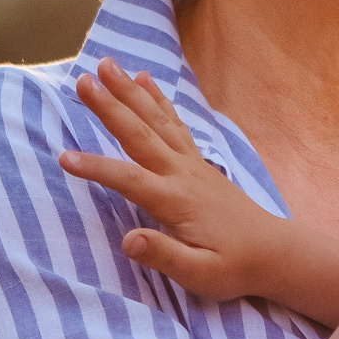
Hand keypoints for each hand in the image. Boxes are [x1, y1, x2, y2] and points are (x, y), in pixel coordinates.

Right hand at [59, 58, 275, 299]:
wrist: (273, 253)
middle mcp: (182, 174)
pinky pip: (173, 123)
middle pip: (140, 135)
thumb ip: (165, 256)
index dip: (97, 169)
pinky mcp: (197, 162)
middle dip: (110, 107)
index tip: (64, 158)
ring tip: (106, 64)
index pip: (130, 181)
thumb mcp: (199, 274)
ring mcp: (191, 164)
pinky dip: (157, 100)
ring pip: (155, 121)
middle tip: (82, 79)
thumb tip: (128, 240)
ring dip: (129, 92)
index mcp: (177, 201)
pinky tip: (144, 79)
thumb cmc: (233, 268)